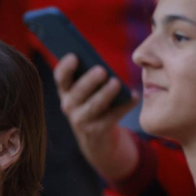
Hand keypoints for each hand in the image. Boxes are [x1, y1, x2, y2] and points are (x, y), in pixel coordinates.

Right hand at [52, 54, 139, 181]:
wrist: (98, 139)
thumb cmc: (95, 103)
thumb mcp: (88, 91)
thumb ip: (91, 77)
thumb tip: (104, 66)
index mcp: (66, 91)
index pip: (60, 77)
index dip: (65, 67)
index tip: (74, 56)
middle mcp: (69, 106)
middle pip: (77, 92)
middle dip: (89, 81)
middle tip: (101, 70)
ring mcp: (81, 120)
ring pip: (93, 106)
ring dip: (105, 94)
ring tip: (116, 82)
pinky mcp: (97, 131)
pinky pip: (112, 116)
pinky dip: (125, 106)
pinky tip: (134, 96)